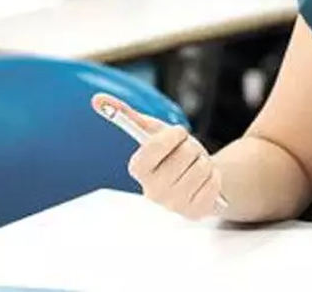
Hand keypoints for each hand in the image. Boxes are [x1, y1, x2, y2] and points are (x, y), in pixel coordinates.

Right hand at [92, 93, 223, 220]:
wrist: (197, 176)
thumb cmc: (172, 152)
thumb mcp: (154, 132)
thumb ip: (128, 116)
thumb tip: (97, 99)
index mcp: (138, 170)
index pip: (152, 150)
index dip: (170, 137)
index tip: (178, 132)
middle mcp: (152, 192)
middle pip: (183, 156)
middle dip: (191, 147)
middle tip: (187, 152)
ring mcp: (173, 205)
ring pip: (201, 168)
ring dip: (204, 161)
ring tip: (195, 166)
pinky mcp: (194, 212)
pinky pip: (213, 184)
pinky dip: (214, 177)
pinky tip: (204, 181)